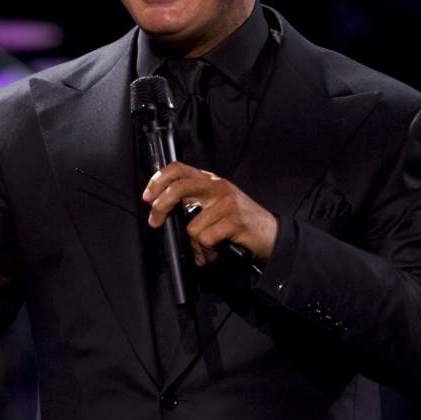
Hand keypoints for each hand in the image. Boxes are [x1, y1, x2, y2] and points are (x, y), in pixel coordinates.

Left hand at [142, 161, 276, 266]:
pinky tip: (215, 251)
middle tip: (155, 222)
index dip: (158, 180)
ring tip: (205, 248)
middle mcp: (218, 186)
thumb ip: (194, 200)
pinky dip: (206, 250)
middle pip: (178, 188)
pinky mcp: (235, 220)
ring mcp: (227, 202)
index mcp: (210, 180)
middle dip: (160, 207)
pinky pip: (205, 238)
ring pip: (192, 226)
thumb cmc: (241, 222)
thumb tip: (163, 209)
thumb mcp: (217, 203)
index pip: (178, 168)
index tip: (148, 197)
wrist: (272, 235)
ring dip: (194, 244)